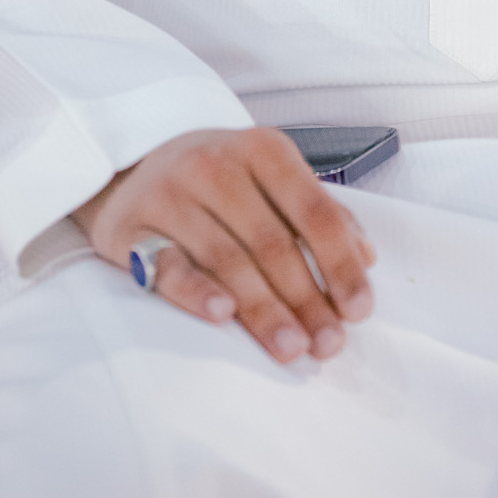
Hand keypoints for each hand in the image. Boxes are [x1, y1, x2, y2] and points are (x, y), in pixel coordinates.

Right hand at [73, 127, 376, 363]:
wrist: (131, 164)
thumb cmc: (217, 179)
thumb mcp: (270, 178)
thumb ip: (318, 213)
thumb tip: (366, 256)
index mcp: (263, 149)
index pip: (314, 211)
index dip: (341, 264)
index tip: (359, 311)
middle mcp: (217, 164)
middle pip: (272, 242)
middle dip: (306, 299)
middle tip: (327, 345)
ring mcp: (171, 193)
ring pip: (227, 258)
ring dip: (264, 309)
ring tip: (292, 348)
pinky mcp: (132, 227)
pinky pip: (167, 264)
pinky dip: (196, 291)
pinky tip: (223, 315)